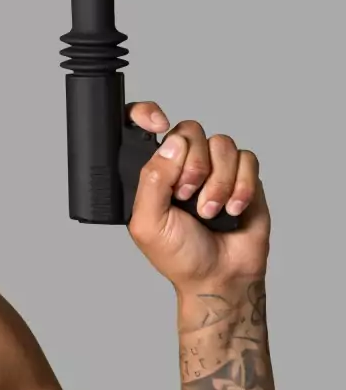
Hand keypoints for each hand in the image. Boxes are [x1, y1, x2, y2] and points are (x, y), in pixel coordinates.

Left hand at [124, 102, 270, 290]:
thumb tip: (170, 145)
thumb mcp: (148, 223)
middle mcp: (182, 165)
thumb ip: (152, 182)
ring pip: (221, 144)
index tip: (157, 123)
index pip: (142, 127)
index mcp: (153, 173)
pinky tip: (232, 209)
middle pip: (190, 130)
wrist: (220, 275)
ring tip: (210, 212)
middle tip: (187, 196)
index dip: (146, 114)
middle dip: (193, 165)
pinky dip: (241, 186)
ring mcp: (214, 168)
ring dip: (218, 182)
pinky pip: (247, 158)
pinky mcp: (243, 175)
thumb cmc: (179, 255)